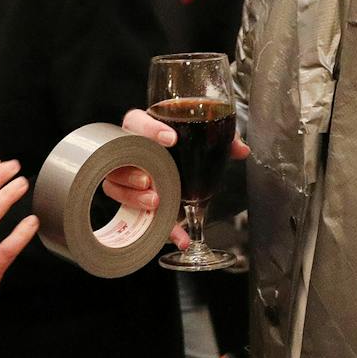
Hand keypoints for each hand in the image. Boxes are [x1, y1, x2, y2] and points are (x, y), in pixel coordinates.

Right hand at [101, 108, 250, 247]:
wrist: (174, 160)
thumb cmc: (181, 144)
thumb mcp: (203, 138)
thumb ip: (222, 140)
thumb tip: (241, 150)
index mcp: (143, 128)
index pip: (136, 121)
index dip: (149, 129)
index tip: (170, 138)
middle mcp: (130, 152)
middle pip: (118, 158)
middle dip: (130, 171)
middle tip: (149, 180)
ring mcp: (127, 177)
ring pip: (116, 186)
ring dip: (133, 197)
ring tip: (155, 202)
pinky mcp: (135, 201)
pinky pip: (136, 214)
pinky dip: (160, 227)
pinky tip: (178, 236)